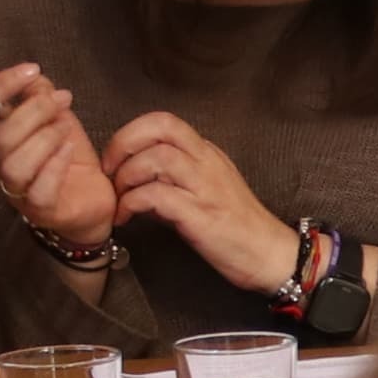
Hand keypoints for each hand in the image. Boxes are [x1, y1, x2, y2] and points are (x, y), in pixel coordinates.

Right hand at [0, 63, 116, 248]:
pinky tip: (70, 149)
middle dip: (35, 110)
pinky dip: (56, 164)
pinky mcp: (41, 210)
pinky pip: (39, 190)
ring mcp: (16, 190)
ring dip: (45, 138)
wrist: (92, 197)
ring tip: (65, 128)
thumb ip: (39, 94)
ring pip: (14, 165)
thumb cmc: (65, 153)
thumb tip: (33, 79)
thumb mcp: (54, 116)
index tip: (32, 69)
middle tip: (62, 101)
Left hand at [102, 110, 295, 294]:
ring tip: (119, 198)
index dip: (131, 132)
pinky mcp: (201, 215)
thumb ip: (172, 181)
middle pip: (161, 127)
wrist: (269, 254)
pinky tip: (126, 217)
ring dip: (127, 175)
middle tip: (109, 170)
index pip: (165, 122)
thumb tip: (134, 181)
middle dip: (124, 143)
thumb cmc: (236, 227)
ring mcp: (206, 187)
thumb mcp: (204, 192)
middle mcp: (207, 163)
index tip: (115, 159)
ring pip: (158, 158)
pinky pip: (157, 196)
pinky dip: (132, 203)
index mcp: (206, 154)